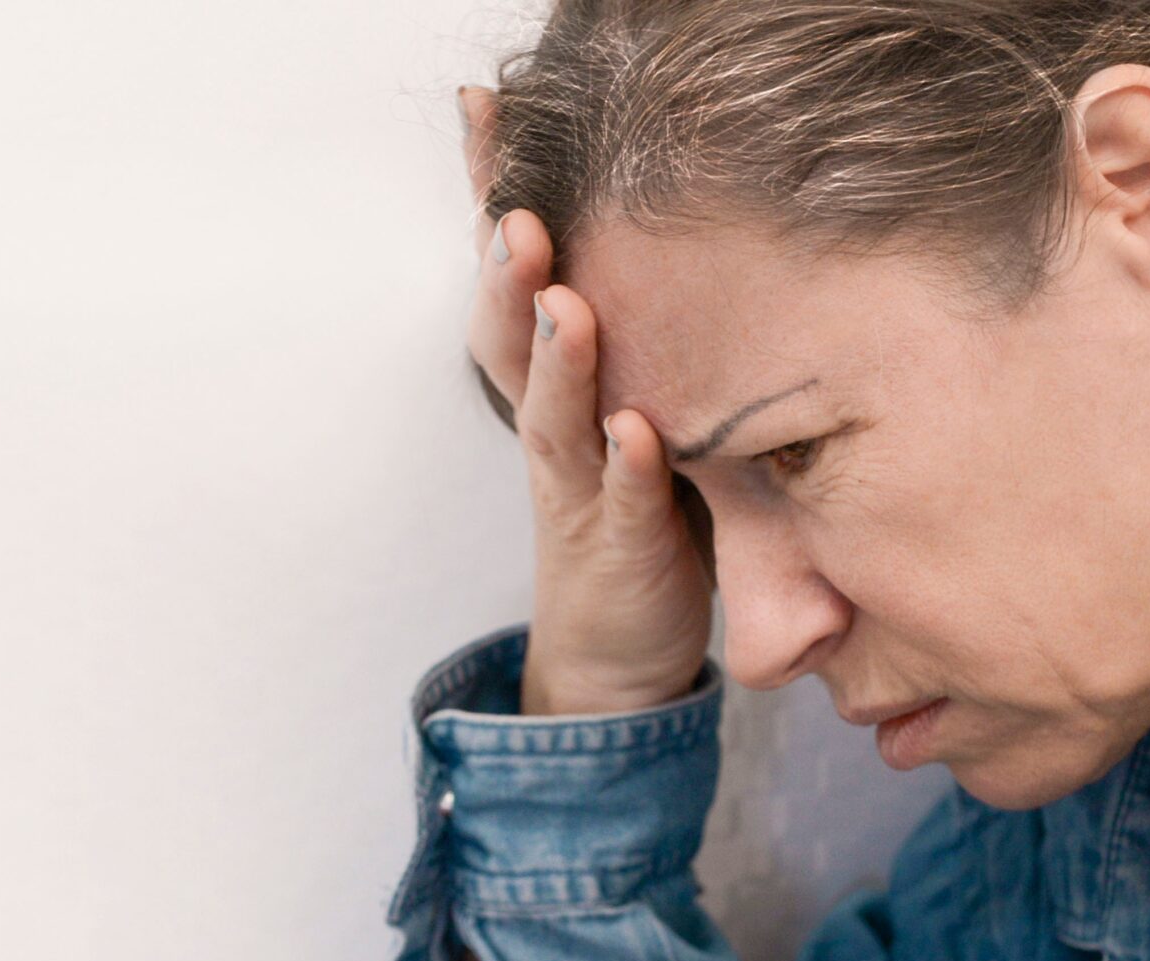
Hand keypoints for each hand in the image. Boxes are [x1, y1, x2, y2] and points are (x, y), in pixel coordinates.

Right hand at [457, 85, 717, 717]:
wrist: (615, 655)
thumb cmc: (632, 508)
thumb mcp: (627, 399)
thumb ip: (635, 323)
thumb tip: (668, 213)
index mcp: (551, 384)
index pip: (513, 278)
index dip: (490, 199)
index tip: (482, 115)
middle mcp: (552, 428)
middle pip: (513, 341)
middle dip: (508, 276)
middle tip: (514, 213)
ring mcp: (579, 490)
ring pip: (554, 420)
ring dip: (559, 361)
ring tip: (564, 304)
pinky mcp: (621, 551)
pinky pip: (624, 506)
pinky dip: (629, 470)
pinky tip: (637, 432)